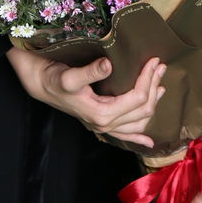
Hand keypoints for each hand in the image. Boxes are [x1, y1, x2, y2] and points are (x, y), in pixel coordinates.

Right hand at [6, 48, 165, 147]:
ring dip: (152, 105)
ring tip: (160, 86)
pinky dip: (138, 138)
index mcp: (102, 113)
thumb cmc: (54, 79)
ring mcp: (103, 126)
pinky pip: (124, 135)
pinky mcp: (100, 123)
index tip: (153, 60)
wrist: (40, 85)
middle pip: (142, 110)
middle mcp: (105, 123)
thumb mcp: (70, 75)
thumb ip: (90, 71)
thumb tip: (109, 64)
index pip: (136, 98)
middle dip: (153, 87)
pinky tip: (148, 143)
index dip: (148, 79)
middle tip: (159, 66)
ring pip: (138, 122)